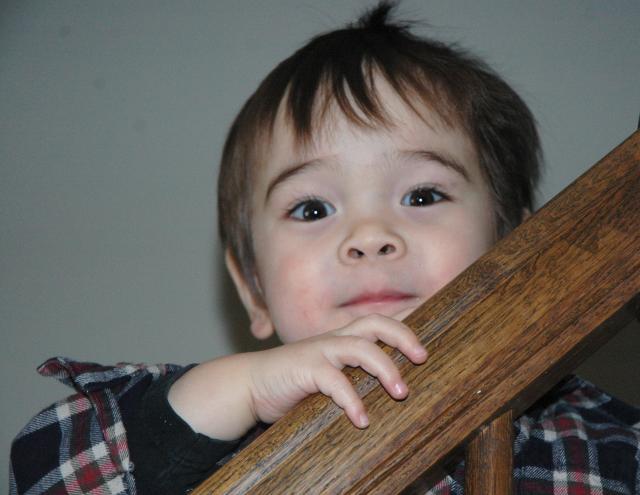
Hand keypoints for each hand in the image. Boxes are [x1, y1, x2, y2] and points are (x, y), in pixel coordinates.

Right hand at [248, 313, 426, 428]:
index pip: (378, 324)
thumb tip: (389, 392)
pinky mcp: (305, 367)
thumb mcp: (328, 377)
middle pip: (375, 322)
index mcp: (342, 339)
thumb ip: (352, 377)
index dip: (405, 325)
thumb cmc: (293, 384)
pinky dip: (352, 400)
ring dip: (385, 368)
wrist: (250, 386)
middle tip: (422, 358)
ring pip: (361, 347)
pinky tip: (361, 419)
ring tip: (401, 393)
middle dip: (403, 336)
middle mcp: (334, 339)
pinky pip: (335, 380)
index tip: (428, 339)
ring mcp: (319, 350)